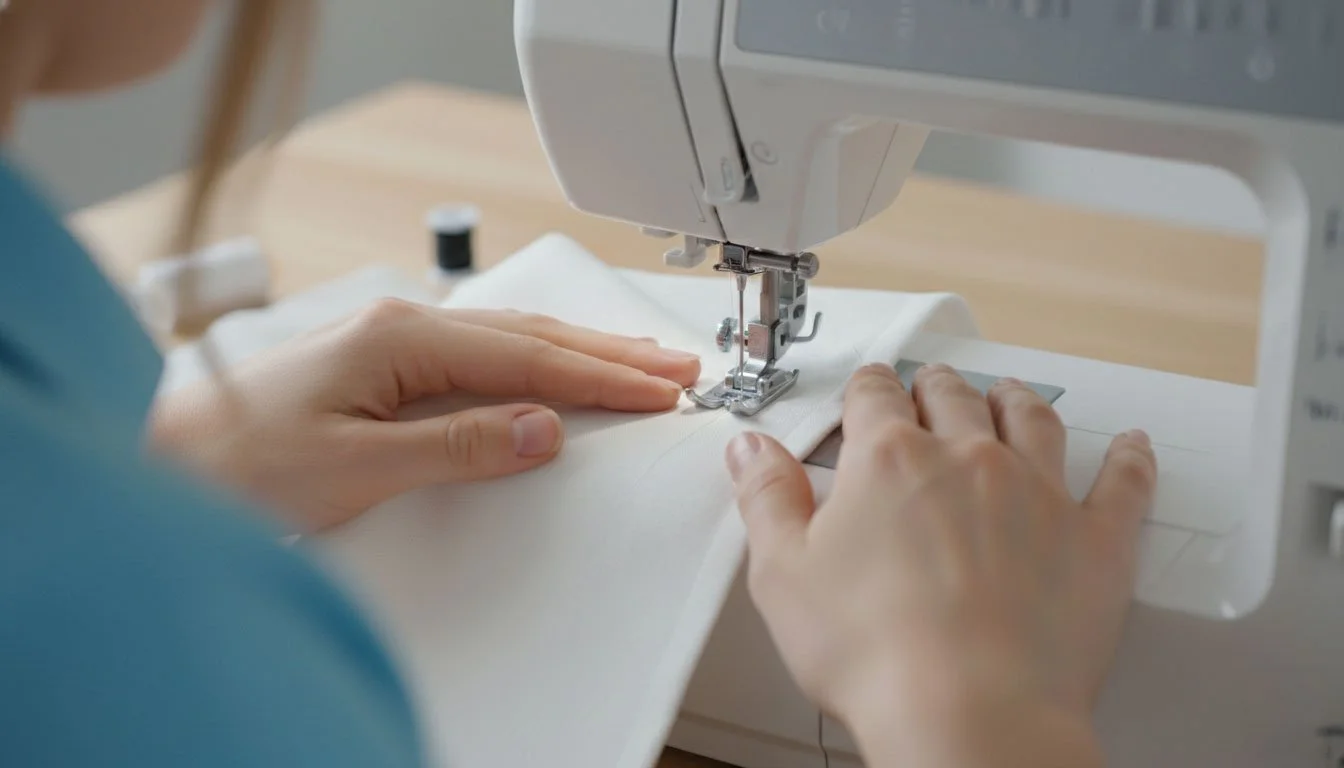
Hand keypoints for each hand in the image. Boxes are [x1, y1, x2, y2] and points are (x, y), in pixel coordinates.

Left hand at [152, 299, 700, 532]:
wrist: (169, 461)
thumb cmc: (241, 464)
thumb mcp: (355, 467)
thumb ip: (456, 446)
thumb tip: (544, 429)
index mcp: (402, 339)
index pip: (530, 358)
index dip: (604, 377)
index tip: (664, 389)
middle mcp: (403, 327)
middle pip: (532, 336)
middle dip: (612, 351)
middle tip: (681, 365)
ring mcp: (395, 340)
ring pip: (513, 339)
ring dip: (582, 350)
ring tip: (642, 358)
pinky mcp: (387, 363)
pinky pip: (486, 354)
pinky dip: (538, 360)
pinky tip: (556, 366)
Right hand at [725, 363, 1156, 767]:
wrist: (969, 715)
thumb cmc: (877, 653)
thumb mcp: (783, 574)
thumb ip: (767, 499)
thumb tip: (751, 450)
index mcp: (888, 460)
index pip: (873, 396)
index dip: (866, 389)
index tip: (866, 391)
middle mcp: (968, 459)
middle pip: (952, 397)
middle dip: (935, 386)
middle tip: (929, 387)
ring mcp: (1038, 493)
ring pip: (1033, 419)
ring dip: (1017, 400)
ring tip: (1010, 394)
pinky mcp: (1094, 540)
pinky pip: (1123, 483)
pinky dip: (1130, 459)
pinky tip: (1132, 446)